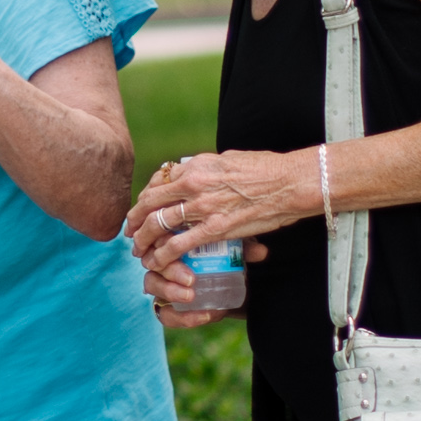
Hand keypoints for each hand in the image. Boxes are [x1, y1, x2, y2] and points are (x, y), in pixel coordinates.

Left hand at [124, 150, 315, 310]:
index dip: (145, 198)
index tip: (141, 209)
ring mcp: (203, 206)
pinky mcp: (216, 228)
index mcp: (197, 165)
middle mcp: (194, 183)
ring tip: (138, 249)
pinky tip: (157, 261)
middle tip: (130, 231)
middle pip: (151, 202)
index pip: (159, 181)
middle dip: (136, 219)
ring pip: (160, 223)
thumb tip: (196, 173)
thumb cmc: (266, 169)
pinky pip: (180, 243)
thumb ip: (208, 168)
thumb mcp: (228, 159)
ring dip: (144, 239)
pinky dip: (164, 254)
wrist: (290, 182)